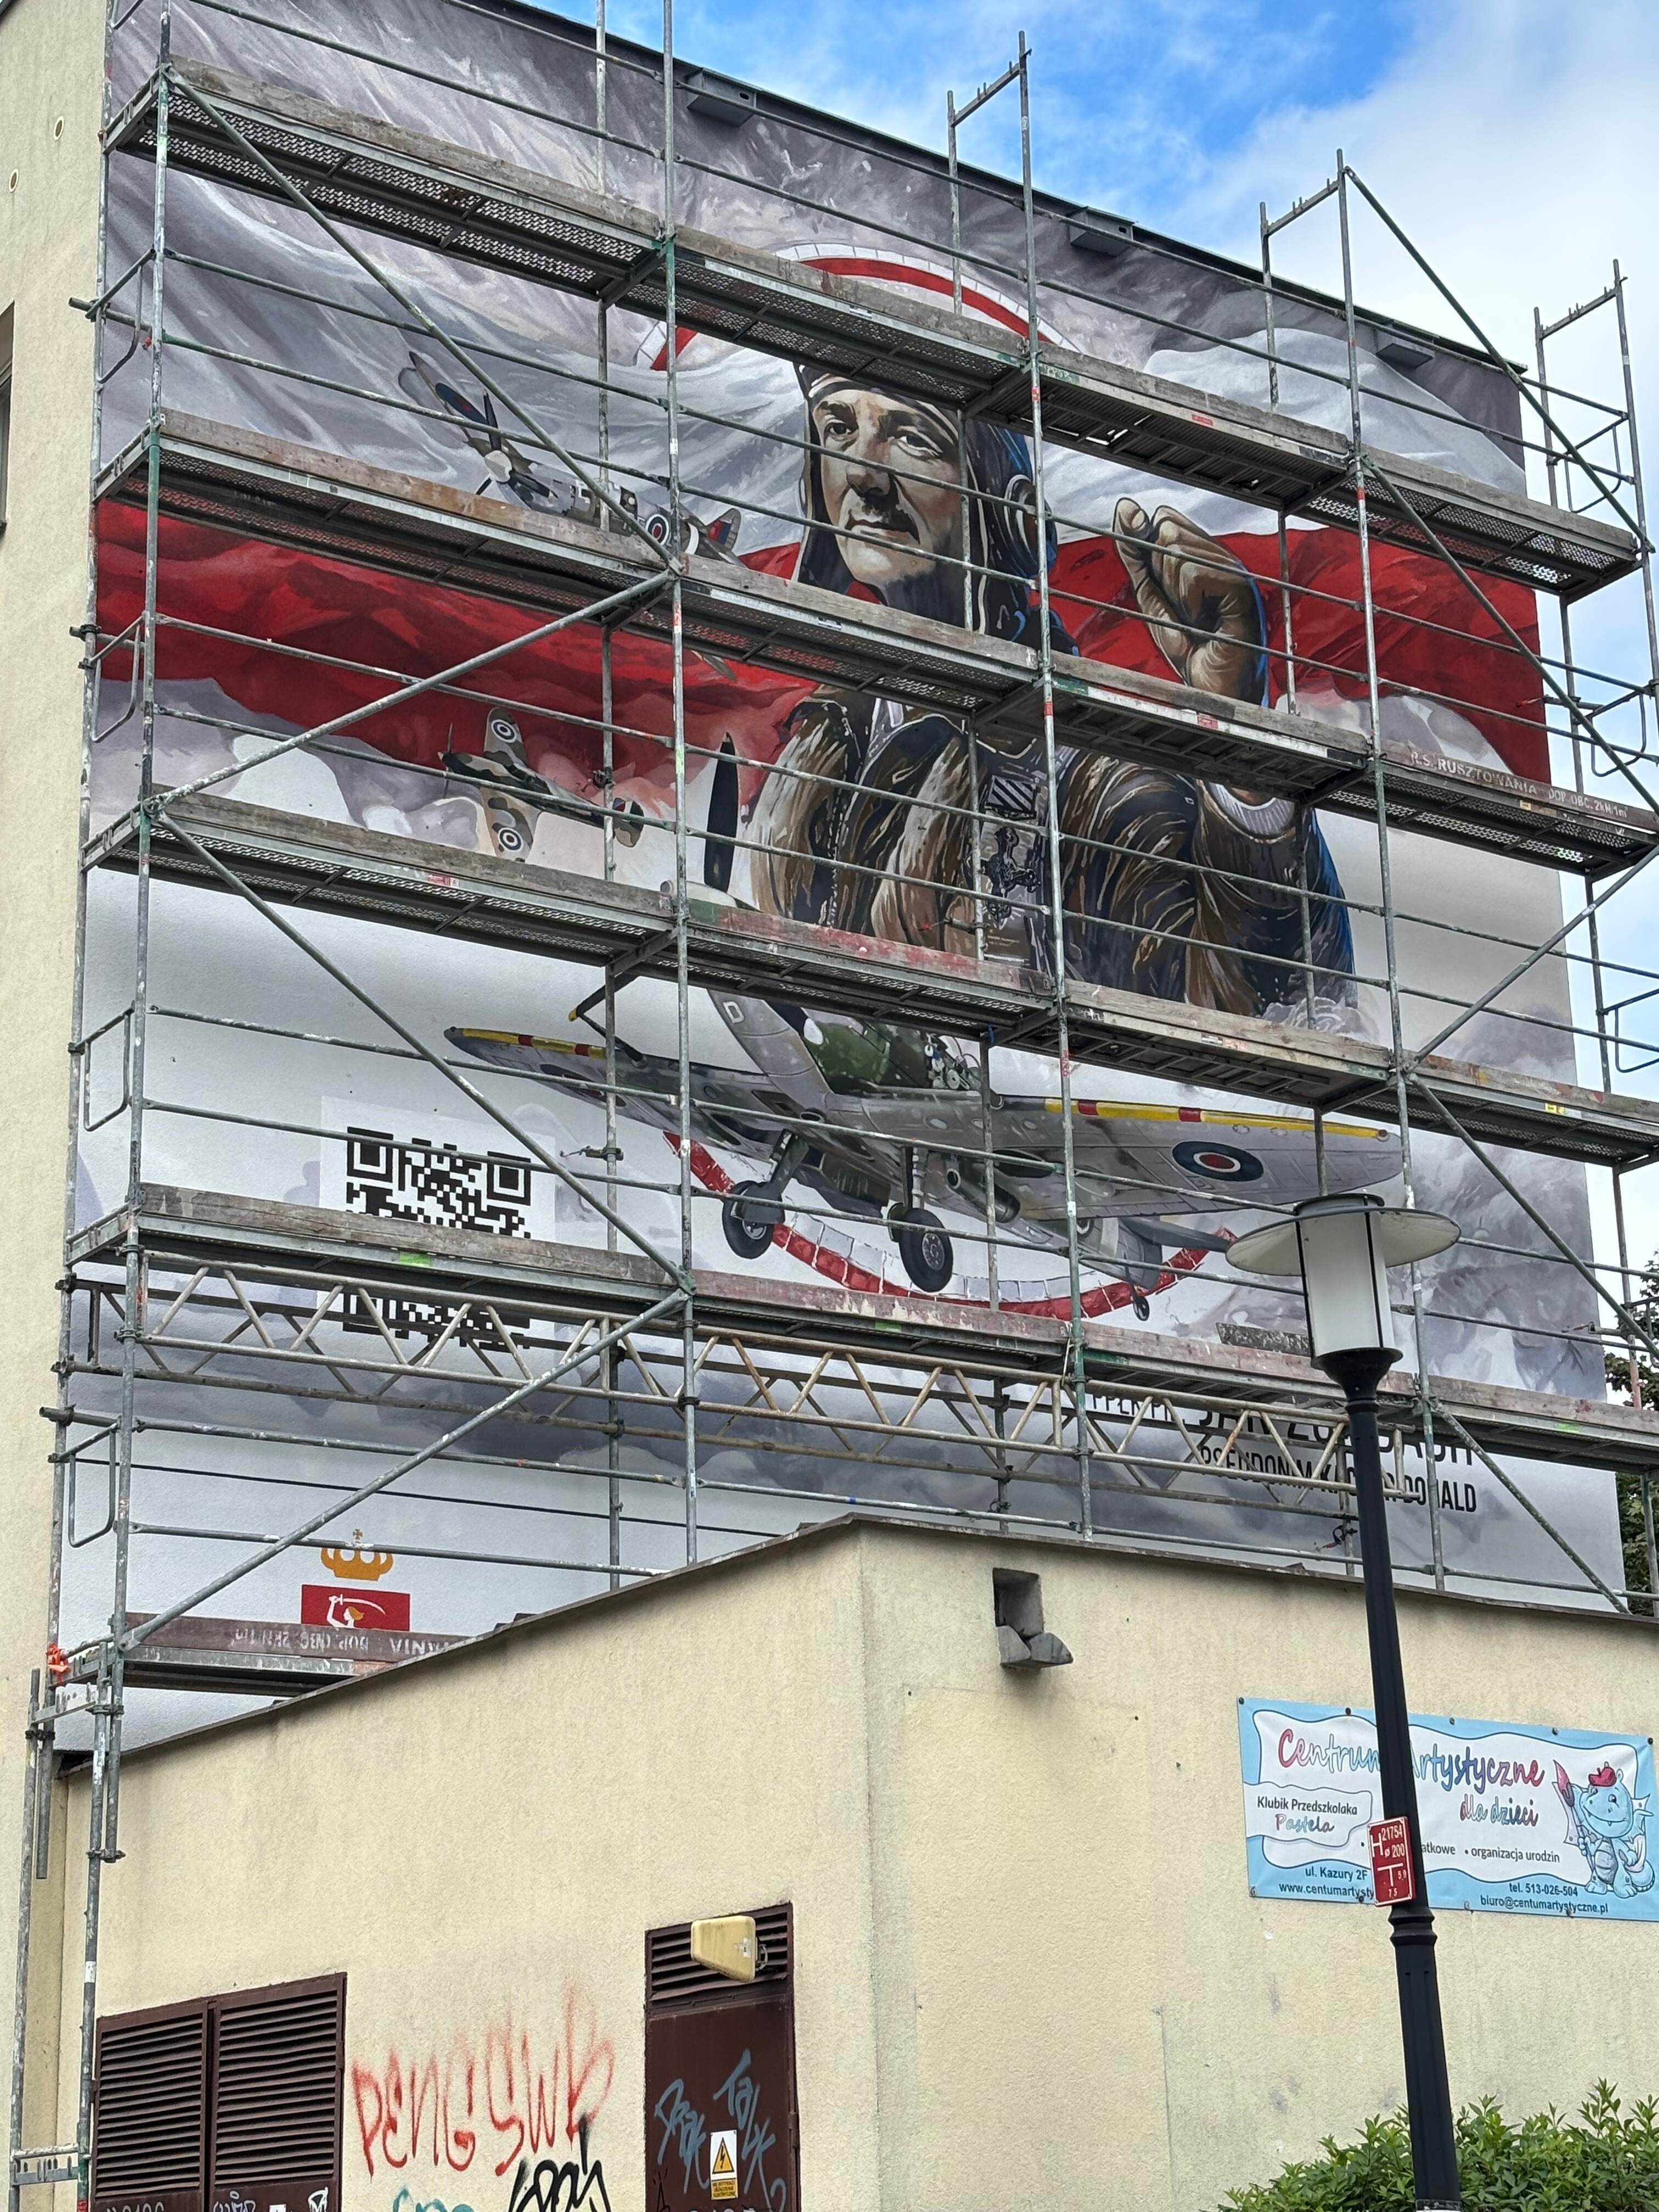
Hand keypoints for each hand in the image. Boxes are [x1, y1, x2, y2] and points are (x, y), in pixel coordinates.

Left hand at [1115, 497, 1265, 703]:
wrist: (1209, 686)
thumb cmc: (1188, 646)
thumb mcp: (1150, 596)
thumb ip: (1137, 556)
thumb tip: (1125, 510)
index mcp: (1203, 554)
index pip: (1164, 518)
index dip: (1148, 547)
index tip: (1159, 585)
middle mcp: (1220, 554)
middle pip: (1167, 529)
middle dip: (1160, 575)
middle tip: (1181, 608)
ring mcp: (1233, 567)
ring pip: (1176, 549)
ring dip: (1174, 592)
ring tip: (1194, 617)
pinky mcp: (1241, 586)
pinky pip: (1192, 572)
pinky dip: (1188, 602)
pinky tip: (1205, 620)